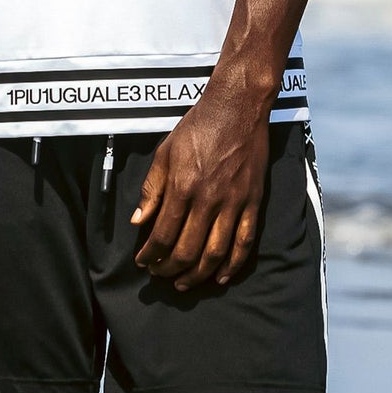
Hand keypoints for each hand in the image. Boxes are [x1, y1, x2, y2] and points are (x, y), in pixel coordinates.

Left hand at [131, 93, 268, 290]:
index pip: (163, 234)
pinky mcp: (252, 202)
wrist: (236, 108)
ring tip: (184, 283)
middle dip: (170, 269)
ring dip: (197, 274)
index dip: (151, 254)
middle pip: (188, 249)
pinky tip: (220, 277)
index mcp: (182, 186)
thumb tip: (138, 221)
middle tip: (160, 275)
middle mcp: (208, 199)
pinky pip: (244, 242)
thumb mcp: (165, 152)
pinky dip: (233, 265)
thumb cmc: (197, 127)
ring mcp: (233, 202)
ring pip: (215, 253)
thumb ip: (151, 189)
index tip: (143, 262)